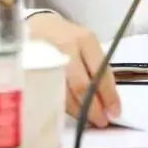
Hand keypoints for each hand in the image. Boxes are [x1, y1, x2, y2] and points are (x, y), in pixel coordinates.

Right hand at [27, 13, 120, 127]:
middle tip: (100, 122)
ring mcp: (48, 58)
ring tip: (85, 121)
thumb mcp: (85, 44)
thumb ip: (95, 68)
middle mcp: (67, 47)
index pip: (100, 72)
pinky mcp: (33, 68)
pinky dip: (59, 105)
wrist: (35, 25)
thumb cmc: (67, 38)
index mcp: (86, 40)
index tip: (115, 113)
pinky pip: (48, 92)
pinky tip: (67, 111)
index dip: (109, 95)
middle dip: (92, 108)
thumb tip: (107, 102)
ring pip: (64, 92)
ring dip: (77, 110)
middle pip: (82, 85)